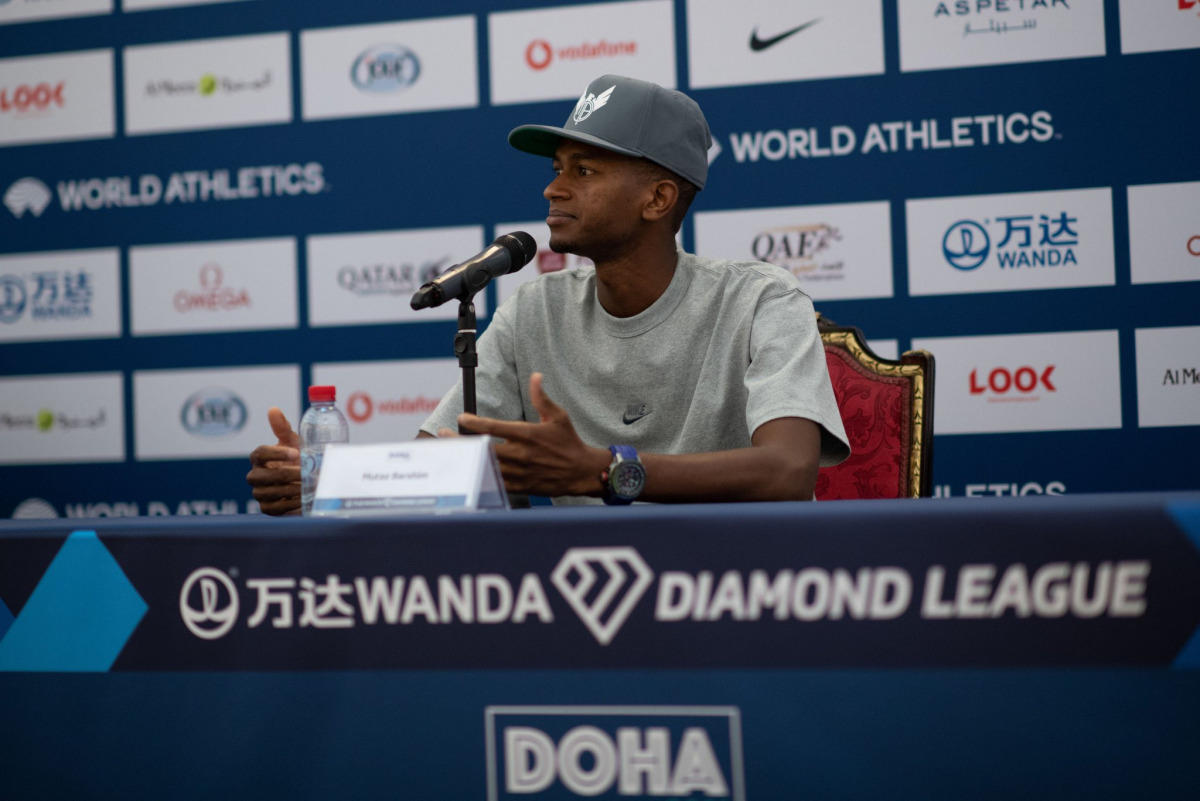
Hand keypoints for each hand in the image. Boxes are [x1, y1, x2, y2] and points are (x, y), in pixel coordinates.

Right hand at [246, 407, 301, 515]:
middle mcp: (254, 476)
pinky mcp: (267, 508)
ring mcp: (259, 493)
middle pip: (263, 476)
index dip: (277, 453)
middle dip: (286, 474)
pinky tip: (303, 499)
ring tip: (308, 485)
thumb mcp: (292, 441)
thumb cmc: (297, 458)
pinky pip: (274, 509)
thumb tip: (273, 409)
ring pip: (269, 493)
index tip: (296, 452)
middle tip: (306, 472)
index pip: (260, 453)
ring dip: (290, 489)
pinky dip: (289, 504)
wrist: (307, 480)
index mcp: (258, 457)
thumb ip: (282, 427)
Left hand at [458, 373, 607, 496]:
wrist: (581, 472)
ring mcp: (519, 472)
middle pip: (483, 448)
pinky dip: (479, 477)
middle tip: (444, 436)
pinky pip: (495, 483)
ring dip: (466, 459)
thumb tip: (536, 376)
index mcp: (528, 434)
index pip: (493, 427)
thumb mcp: (558, 416)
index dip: (473, 423)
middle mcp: (521, 454)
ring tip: (450, 452)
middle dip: (460, 441)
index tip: (462, 418)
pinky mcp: (520, 486)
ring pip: (485, 466)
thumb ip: (541, 397)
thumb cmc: (569, 442)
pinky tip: (467, 470)